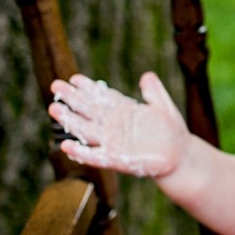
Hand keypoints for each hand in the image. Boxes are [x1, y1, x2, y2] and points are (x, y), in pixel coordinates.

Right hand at [47, 72, 189, 177]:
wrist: (180, 157)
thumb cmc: (171, 132)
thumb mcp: (164, 107)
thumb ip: (154, 92)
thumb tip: (147, 75)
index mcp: (124, 111)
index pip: (102, 97)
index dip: (89, 88)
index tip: (74, 79)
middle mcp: (114, 126)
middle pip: (90, 110)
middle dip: (73, 99)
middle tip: (56, 86)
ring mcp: (113, 142)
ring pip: (87, 130)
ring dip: (71, 121)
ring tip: (54, 108)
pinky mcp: (116, 159)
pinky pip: (95, 156)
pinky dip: (81, 152)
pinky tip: (66, 146)